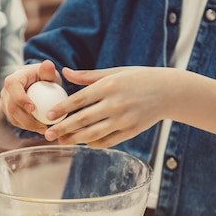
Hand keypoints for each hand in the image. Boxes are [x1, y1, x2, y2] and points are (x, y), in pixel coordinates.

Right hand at [0, 59, 61, 133]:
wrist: (37, 84)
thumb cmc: (44, 77)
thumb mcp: (48, 73)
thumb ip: (48, 71)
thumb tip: (48, 64)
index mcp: (14, 78)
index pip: (13, 87)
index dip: (20, 98)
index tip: (33, 108)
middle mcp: (6, 91)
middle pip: (11, 107)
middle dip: (26, 119)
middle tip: (42, 126)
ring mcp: (6, 103)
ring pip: (13, 117)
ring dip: (28, 126)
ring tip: (44, 129)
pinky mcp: (10, 112)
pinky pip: (16, 122)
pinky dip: (27, 127)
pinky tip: (40, 129)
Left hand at [43, 66, 174, 146]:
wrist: (168, 92)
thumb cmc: (138, 78)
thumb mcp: (114, 72)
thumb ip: (88, 75)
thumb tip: (64, 73)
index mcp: (109, 86)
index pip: (80, 99)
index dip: (62, 109)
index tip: (49, 116)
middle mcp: (115, 104)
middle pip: (83, 120)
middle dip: (63, 128)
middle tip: (47, 134)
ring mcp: (123, 119)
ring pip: (93, 134)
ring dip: (75, 139)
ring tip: (62, 141)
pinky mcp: (130, 131)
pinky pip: (107, 141)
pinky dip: (93, 143)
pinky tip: (82, 142)